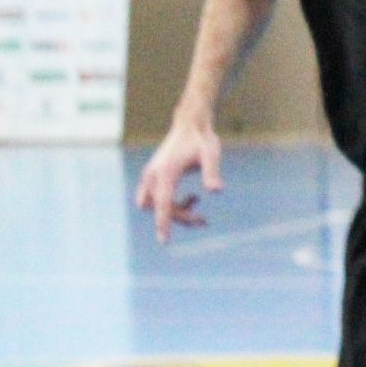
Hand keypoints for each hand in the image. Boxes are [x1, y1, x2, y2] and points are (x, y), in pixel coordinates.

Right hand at [133, 113, 222, 243]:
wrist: (190, 124)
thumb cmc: (202, 140)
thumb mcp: (211, 154)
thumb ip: (212, 172)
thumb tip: (216, 191)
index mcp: (166, 173)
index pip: (163, 204)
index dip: (164, 223)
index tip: (164, 241)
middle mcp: (153, 175)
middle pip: (161, 208)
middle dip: (180, 217)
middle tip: (204, 221)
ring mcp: (149, 176)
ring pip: (155, 205)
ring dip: (174, 210)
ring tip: (196, 202)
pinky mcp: (151, 176)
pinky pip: (154, 199)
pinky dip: (169, 204)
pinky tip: (192, 198)